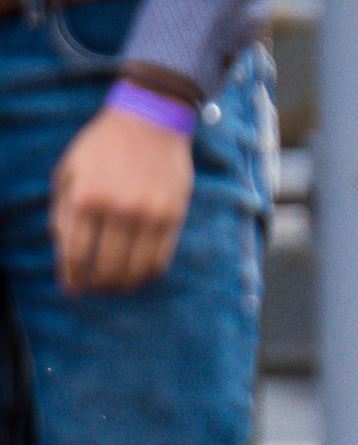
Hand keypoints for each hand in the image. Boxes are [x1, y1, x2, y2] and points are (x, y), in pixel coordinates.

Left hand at [50, 105, 195, 294]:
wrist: (150, 121)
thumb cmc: (103, 145)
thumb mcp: (70, 170)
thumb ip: (63, 209)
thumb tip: (62, 247)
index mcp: (86, 197)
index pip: (76, 253)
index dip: (71, 276)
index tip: (71, 288)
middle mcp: (118, 210)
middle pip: (105, 267)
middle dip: (96, 285)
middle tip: (93, 289)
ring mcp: (149, 215)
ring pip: (135, 270)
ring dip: (123, 285)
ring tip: (116, 286)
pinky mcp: (173, 217)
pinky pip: (160, 259)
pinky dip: (147, 273)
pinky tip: (138, 273)